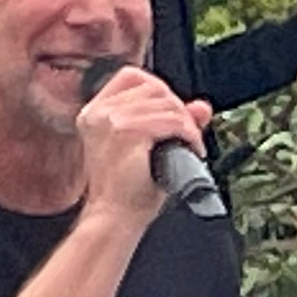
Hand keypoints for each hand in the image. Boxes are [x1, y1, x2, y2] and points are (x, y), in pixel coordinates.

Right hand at [75, 63, 213, 224]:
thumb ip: (173, 122)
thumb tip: (202, 107)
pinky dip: (189, 134)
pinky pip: (171, 121)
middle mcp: (98, 113)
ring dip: (188, 125)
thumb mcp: (149, 149)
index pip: (131, 76)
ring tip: (191, 146)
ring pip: (166, 103)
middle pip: (154, 87)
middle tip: (187, 136)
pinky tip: (192, 150)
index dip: (159, 89)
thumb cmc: (127, 192)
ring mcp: (110, 121)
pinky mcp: (126, 132)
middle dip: (178, 109)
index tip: (171, 113)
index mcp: (94, 113)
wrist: (115, 220)